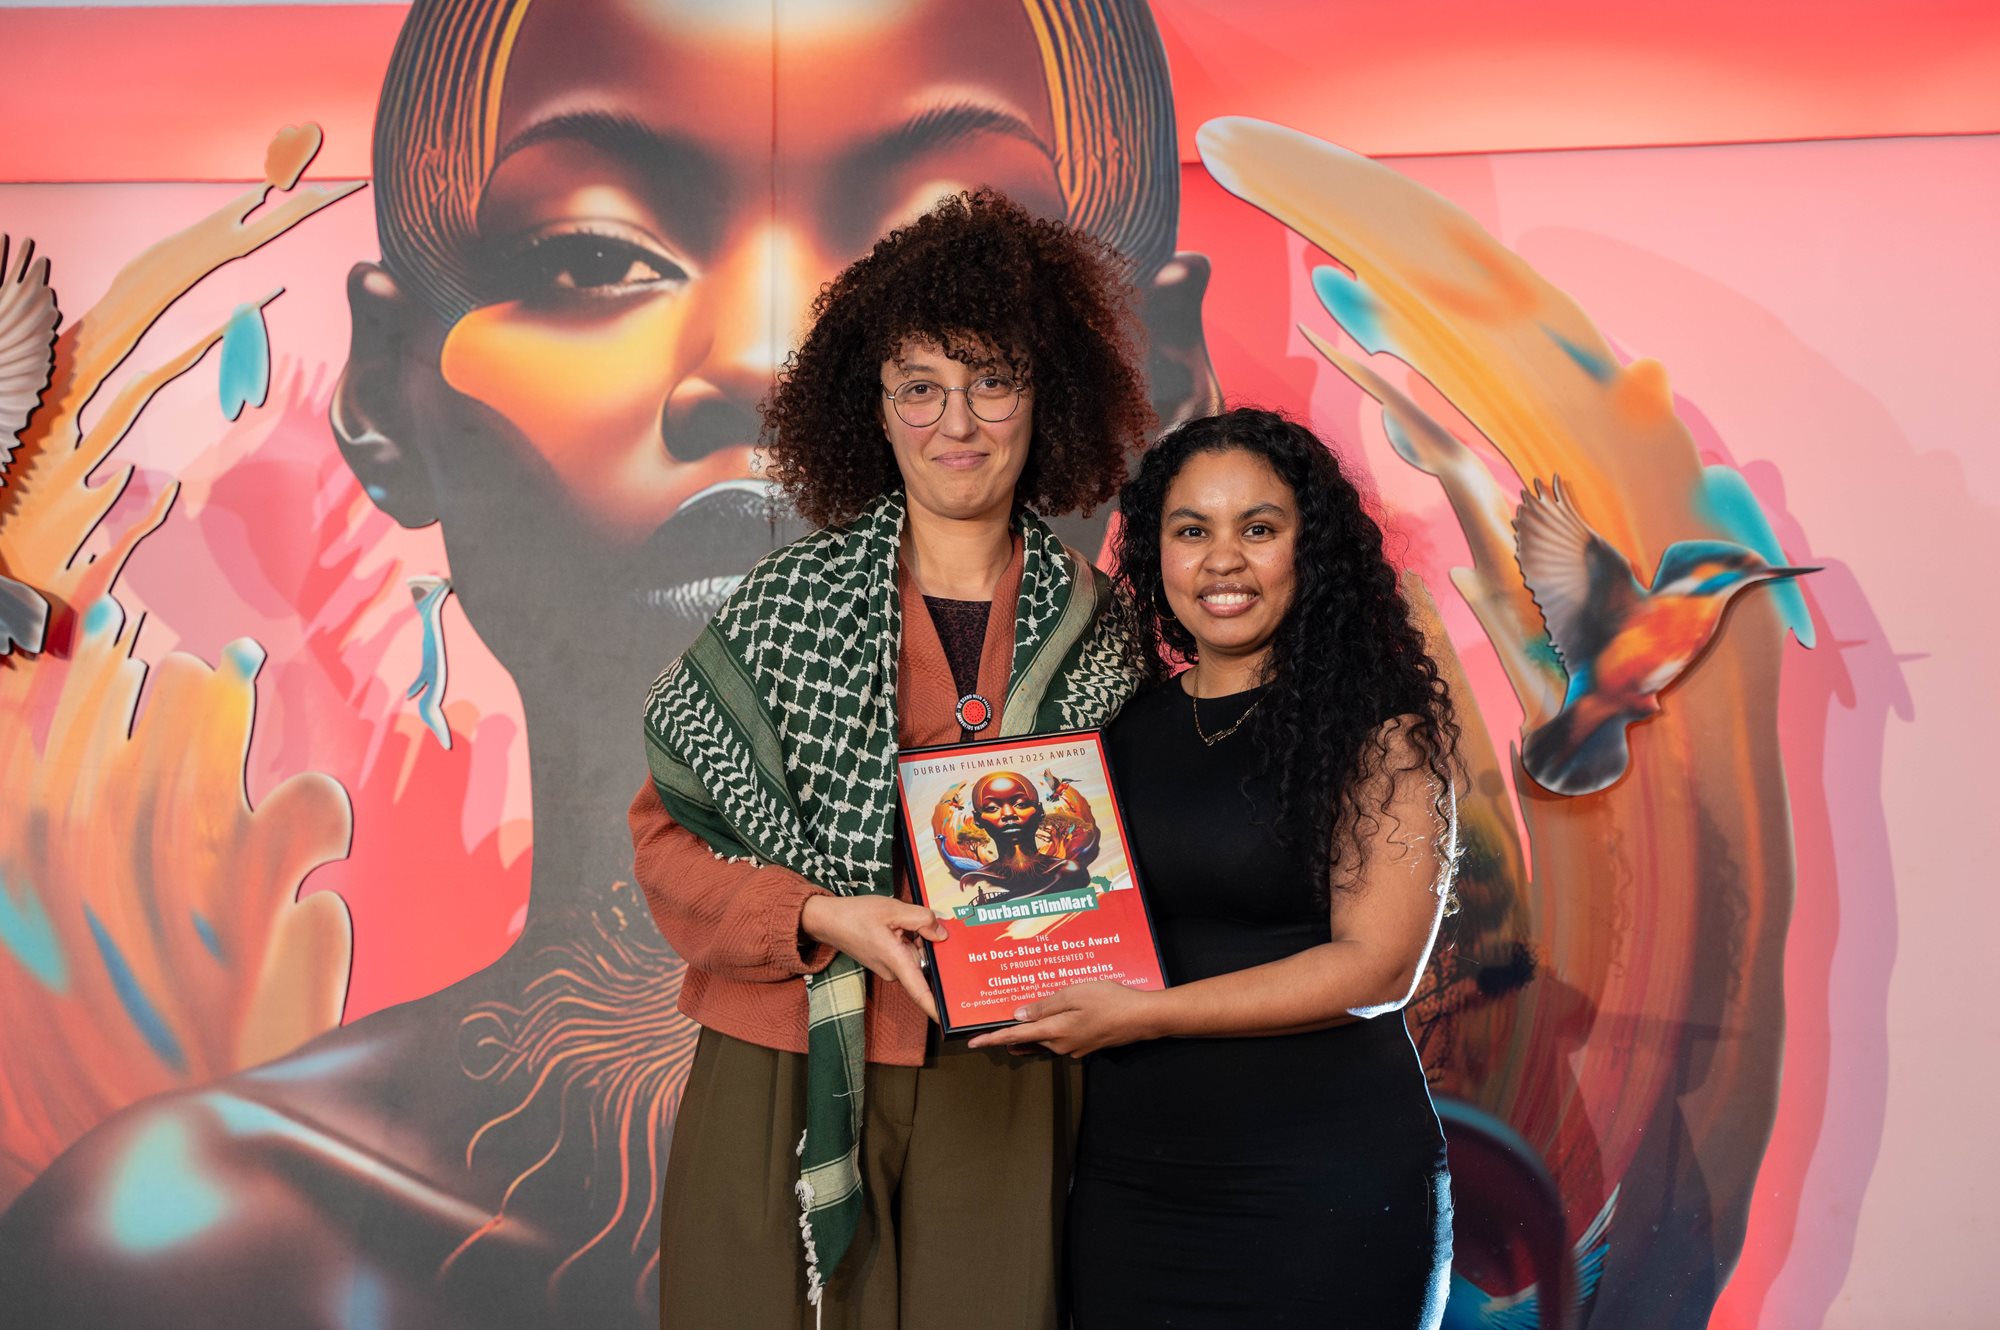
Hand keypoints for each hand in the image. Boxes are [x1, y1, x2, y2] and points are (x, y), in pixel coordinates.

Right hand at [800, 894, 947, 1021]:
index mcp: (896, 961)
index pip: (920, 992)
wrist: (828, 920)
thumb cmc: (856, 915)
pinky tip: (899, 926)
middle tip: (923, 924)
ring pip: (915, 957)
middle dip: (930, 946)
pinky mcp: (885, 963)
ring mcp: (888, 969)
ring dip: (917, 940)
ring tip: (902, 922)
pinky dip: (908, 940)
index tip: (949, 1019)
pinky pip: (905, 955)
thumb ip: (921, 920)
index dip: (936, 1007)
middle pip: (924, 964)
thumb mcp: (893, 909)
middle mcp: (893, 971)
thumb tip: (941, 935)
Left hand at [966, 980, 1159, 1057]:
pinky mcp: (1086, 1045)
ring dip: (1031, 1033)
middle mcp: (1062, 1045)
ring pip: (1044, 1040)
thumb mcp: (1074, 994)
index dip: (992, 1039)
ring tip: (1017, 1025)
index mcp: (1055, 1031)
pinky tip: (1054, 1020)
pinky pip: (1060, 1039)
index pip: (1016, 1036)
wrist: (1143, 1018)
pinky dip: (1051, 1031)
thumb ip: (1045, 1006)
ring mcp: (1075, 1048)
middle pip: (1029, 1039)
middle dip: (1012, 1032)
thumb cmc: (1110, 1001)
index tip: (973, 1043)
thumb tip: (1019, 1016)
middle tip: (994, 1025)